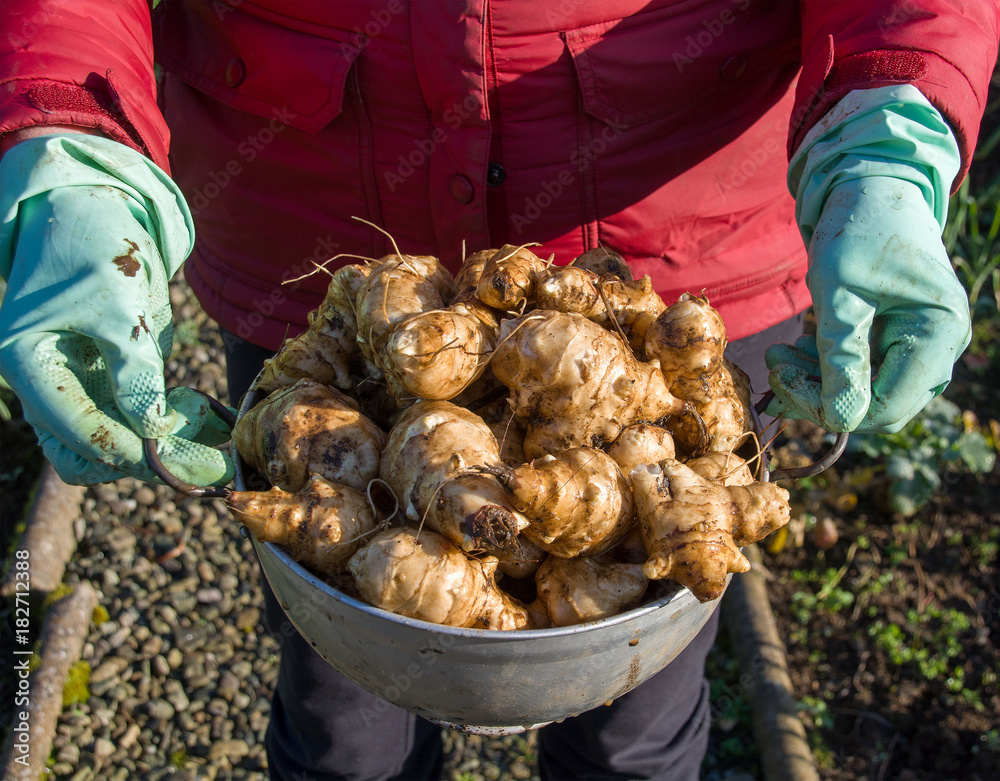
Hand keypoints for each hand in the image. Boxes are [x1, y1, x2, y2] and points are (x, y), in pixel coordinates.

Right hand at [0, 134, 233, 484]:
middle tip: (207, 459)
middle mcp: (46, 384)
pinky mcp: (104, 379)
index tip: (192, 465)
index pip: (81, 436)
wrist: (91, 207)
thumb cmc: (94, 244)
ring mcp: (74, 384)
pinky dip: (166, 425)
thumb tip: (152, 431)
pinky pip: (131, 419)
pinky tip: (204, 415)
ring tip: (210, 430)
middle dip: (148, 461)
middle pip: (88, 455)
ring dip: (160, 448)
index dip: (137, 455)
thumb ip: (132, 368)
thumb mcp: (118, 303)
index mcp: (29, 365)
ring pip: (109, 445)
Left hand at [765, 86, 968, 433]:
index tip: (782, 380)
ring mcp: (922, 346)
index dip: (830, 406)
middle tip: (775, 367)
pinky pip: (862, 374)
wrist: (872, 191)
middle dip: (820, 394)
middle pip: (877, 407)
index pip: (885, 407)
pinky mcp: (900, 342)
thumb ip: (840, 353)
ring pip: (865, 393)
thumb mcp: (838, 290)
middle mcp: (941, 346)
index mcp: (938, 333)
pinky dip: (826, 367)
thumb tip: (839, 418)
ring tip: (778, 354)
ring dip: (818, 381)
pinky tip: (798, 346)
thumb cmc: (857, 229)